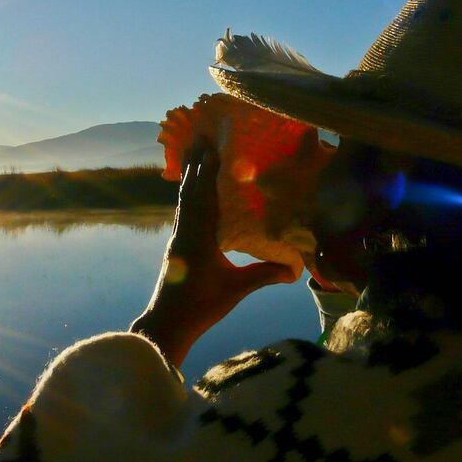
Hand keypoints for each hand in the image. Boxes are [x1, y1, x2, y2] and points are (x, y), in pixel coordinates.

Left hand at [130, 140, 296, 367]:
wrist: (167, 324)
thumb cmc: (200, 306)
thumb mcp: (236, 289)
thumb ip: (264, 275)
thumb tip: (295, 269)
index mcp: (199, 237)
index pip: (205, 197)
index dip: (209, 172)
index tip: (213, 148)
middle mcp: (185, 232)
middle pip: (190, 191)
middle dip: (195, 164)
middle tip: (200, 137)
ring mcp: (178, 238)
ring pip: (183, 200)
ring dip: (188, 175)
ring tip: (191, 153)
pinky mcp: (176, 246)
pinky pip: (182, 211)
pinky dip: (186, 194)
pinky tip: (189, 190)